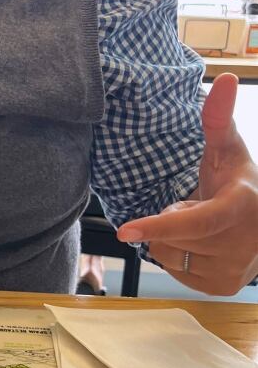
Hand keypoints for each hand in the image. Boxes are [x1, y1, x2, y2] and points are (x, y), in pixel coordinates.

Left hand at [116, 74, 257, 294]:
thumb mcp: (228, 148)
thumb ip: (219, 116)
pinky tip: (201, 245)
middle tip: (195, 205)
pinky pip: (176, 273)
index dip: (159, 225)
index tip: (124, 229)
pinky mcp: (223, 288)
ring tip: (200, 227)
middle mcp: (243, 244)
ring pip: (169, 257)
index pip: (195, 222)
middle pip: (171, 239)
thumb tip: (226, 79)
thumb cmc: (237, 183)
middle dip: (170, 220)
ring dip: (173, 240)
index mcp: (242, 206)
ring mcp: (234, 271)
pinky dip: (180, 258)